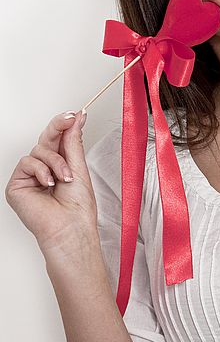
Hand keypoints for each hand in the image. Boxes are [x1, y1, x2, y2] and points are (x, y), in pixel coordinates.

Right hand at [5, 110, 98, 255]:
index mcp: (61, 165)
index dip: (65, 125)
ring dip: (56, 161)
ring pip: (38, 150)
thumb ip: (73, 141)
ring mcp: (30, 177)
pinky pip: (27, 162)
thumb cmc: (78, 207)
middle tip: (68, 118)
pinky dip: (41, 170)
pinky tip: (49, 183)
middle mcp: (44, 169)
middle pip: (46, 139)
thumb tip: (76, 118)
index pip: (59, 140)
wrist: (70, 227)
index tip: (75, 114)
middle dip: (58, 127)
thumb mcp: (78, 166)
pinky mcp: (17, 185)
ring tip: (65, 178)